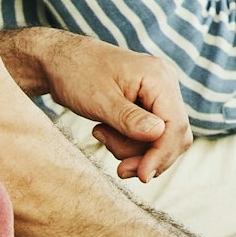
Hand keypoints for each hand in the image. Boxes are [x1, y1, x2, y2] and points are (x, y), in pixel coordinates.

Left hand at [0, 26, 192, 180]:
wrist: (60, 60)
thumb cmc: (76, 74)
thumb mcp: (100, 100)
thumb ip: (129, 119)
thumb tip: (158, 135)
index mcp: (158, 77)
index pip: (175, 125)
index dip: (161, 154)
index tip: (141, 176)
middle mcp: (165, 83)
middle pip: (173, 135)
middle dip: (146, 155)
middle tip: (117, 167)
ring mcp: (158, 93)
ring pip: (161, 139)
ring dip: (132, 148)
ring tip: (100, 134)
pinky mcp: (148, 103)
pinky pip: (149, 133)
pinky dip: (129, 142)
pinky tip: (105, 131)